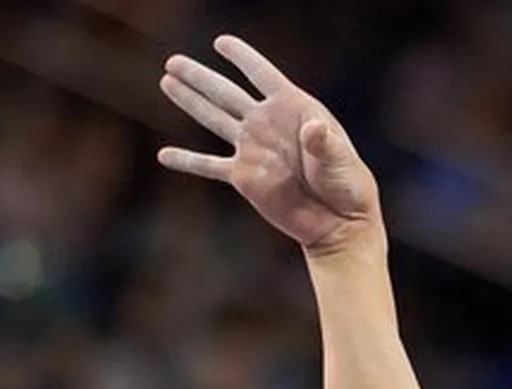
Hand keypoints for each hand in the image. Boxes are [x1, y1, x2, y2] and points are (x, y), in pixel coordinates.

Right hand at [158, 36, 381, 256]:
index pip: (262, 74)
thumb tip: (314, 129)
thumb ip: (324, 142)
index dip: (242, 57)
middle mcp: (267, 123)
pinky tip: (164, 156)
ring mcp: (253, 149)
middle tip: (172, 61)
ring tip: (166, 80)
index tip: (220, 42)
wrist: (338, 222)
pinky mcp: (245, 178)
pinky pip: (210, 167)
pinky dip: (187, 162)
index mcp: (292, 108)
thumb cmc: (347, 185)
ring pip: (214, 119)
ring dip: (190, 101)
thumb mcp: (339, 160)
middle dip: (199, 76)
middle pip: (226, 93)